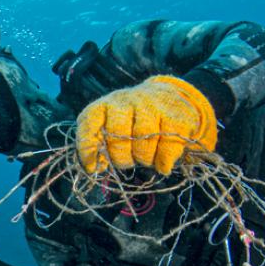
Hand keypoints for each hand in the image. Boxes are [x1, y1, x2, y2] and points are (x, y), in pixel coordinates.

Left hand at [75, 75, 217, 174]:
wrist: (171, 99)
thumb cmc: (134, 124)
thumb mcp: (112, 131)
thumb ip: (99, 146)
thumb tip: (93, 167)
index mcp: (106, 105)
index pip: (90, 121)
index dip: (88, 146)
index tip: (92, 166)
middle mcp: (127, 100)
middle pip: (118, 133)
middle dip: (121, 157)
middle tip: (128, 161)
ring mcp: (153, 105)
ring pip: (144, 137)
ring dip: (144, 158)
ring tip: (146, 160)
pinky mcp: (176, 115)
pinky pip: (168, 143)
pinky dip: (164, 160)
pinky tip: (163, 166)